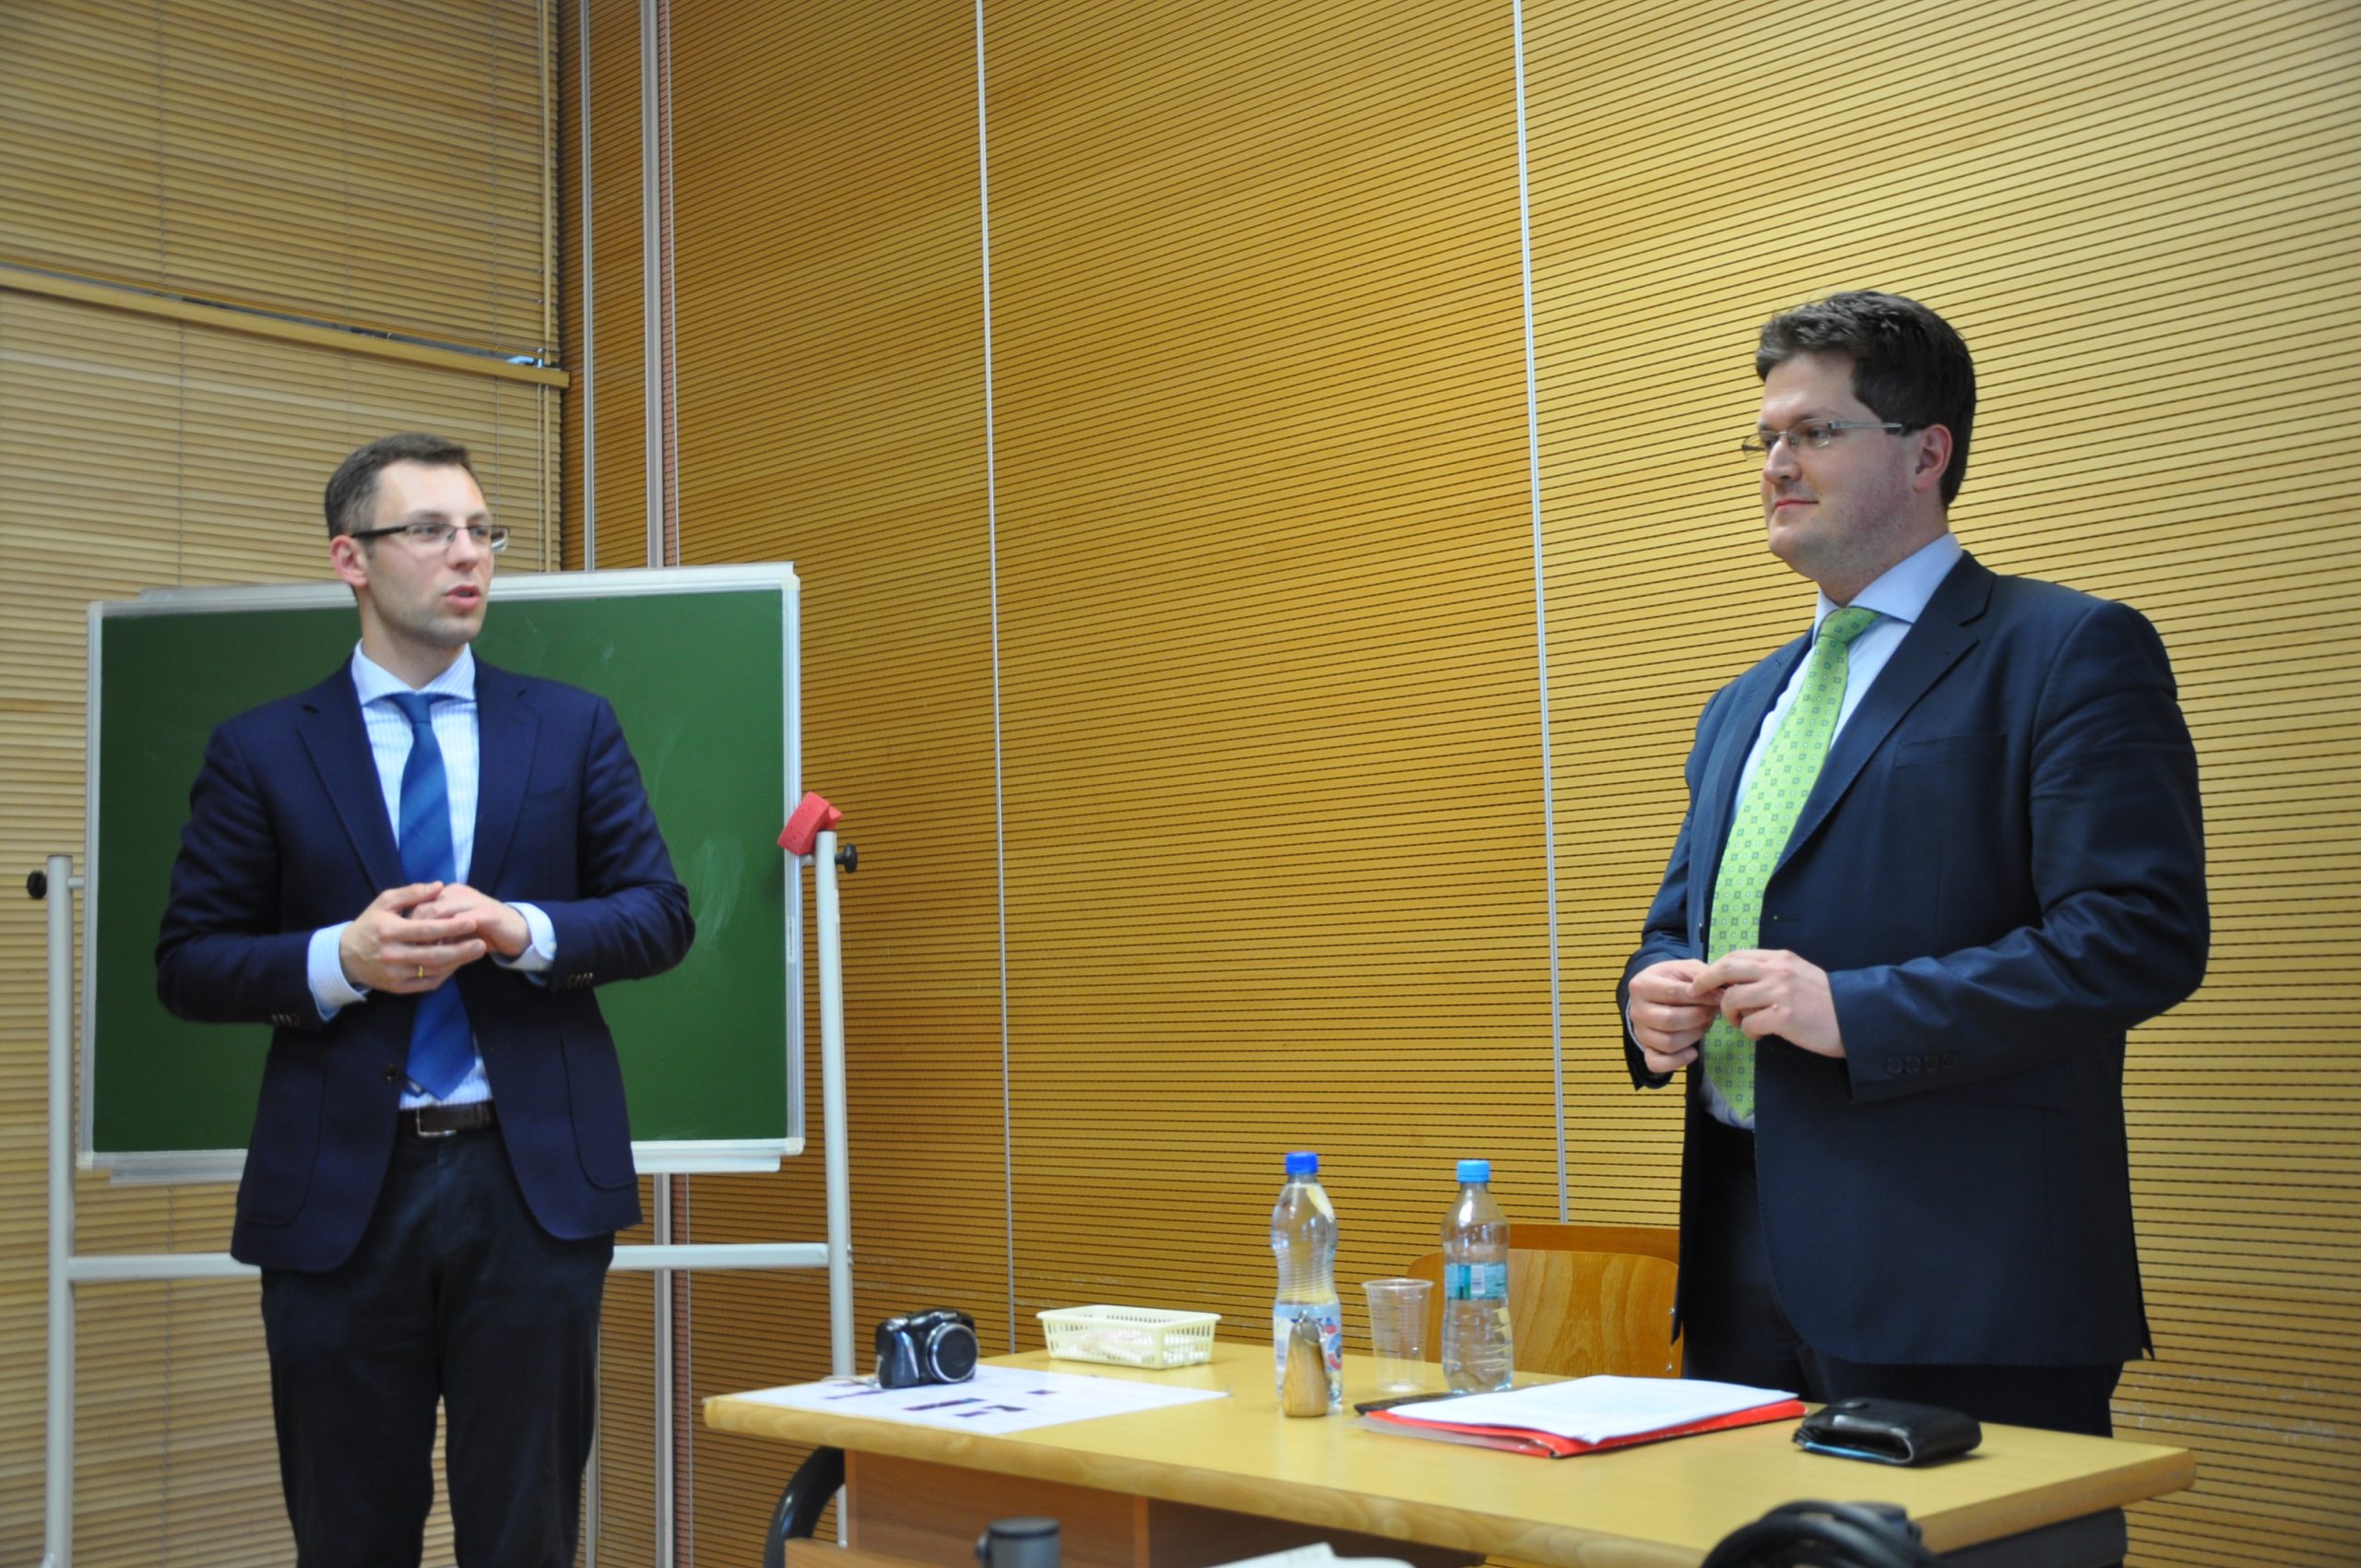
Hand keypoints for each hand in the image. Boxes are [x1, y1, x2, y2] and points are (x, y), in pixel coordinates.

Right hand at [339, 883, 488, 992]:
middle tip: (482, 943)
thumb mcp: (385, 902)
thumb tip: (439, 885)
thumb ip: (412, 893)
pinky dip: (445, 975)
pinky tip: (457, 964)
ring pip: (433, 971)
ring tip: (475, 952)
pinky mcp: (397, 987)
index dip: (451, 927)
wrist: (346, 956)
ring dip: (457, 963)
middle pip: (433, 954)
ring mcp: (394, 973)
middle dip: (461, 950)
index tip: (472, 922)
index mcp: (389, 931)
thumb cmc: (370, 924)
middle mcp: (392, 954)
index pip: (426, 930)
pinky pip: (427, 983)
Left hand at [410, 883, 530, 959]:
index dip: (407, 925)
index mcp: (449, 892)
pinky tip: (443, 953)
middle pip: (424, 906)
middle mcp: (458, 892)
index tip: (402, 945)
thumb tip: (412, 942)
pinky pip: (459, 924)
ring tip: (422, 952)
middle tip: (408, 951)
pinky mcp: (487, 913)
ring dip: (427, 934)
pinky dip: (448, 939)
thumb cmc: (483, 933)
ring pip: (438, 912)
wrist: (519, 932)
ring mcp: (473, 900)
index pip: (417, 903)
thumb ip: (436, 930)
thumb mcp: (455, 930)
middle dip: (413, 931)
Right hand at [1628, 958, 1721, 1074]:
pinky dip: (1677, 1061)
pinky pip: (1657, 1063)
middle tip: (1712, 1011)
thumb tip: (1719, 993)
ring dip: (1694, 1036)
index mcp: (1641, 985)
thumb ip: (1702, 975)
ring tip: (1704, 1025)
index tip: (1719, 997)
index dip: (1701, 997)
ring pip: (1668, 1043)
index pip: (1674, 993)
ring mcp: (1640, 1032)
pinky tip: (1693, 1052)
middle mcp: (1636, 1010)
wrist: (1655, 993)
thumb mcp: (1686, 968)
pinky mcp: (1645, 1050)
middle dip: (1699, 1017)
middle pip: (1670, 1020)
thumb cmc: (1673, 980)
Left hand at [1694, 948, 1844, 1057]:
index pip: (1735, 956)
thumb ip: (1771, 973)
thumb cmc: (1827, 1000)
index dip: (1714, 969)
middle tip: (1697, 995)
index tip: (1703, 981)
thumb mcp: (1799, 974)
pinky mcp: (1784, 1017)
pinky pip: (1749, 1024)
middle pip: (1726, 969)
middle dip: (1705, 982)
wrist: (1858, 1017)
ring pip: (1733, 999)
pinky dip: (1749, 1031)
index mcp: (1780, 958)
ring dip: (1731, 1015)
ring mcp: (1780, 993)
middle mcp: (1777, 971)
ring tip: (1742, 1023)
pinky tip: (1759, 1035)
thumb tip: (1739, 981)